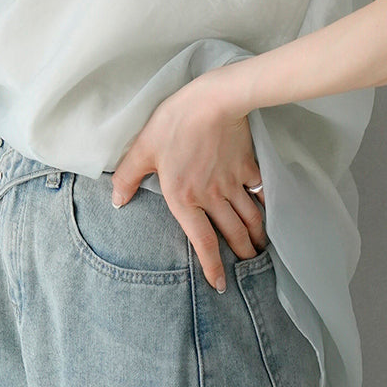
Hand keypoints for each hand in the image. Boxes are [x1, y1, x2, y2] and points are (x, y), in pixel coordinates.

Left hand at [110, 77, 267, 293]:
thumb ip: (128, 177)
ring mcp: (232, 183)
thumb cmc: (175, 123)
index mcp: (184, 198)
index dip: (212, 266)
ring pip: (249, 218)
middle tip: (248, 265)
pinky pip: (259, 194)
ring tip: (260, 248)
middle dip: (242, 254)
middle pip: (232, 234)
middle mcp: (211, 197)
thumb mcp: (143, 148)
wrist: (213, 101)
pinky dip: (266, 207)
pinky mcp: (247, 167)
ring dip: (256, 236)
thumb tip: (117, 201)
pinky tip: (270, 214)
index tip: (220, 285)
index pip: (201, 241)